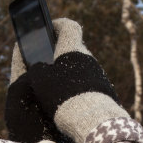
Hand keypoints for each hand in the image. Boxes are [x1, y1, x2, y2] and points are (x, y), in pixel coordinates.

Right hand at [26, 19, 128, 142]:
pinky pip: (88, 83)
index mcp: (72, 49)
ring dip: (70, 72)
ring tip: (55, 86)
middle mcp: (88, 58)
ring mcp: (98, 74)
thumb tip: (40, 67)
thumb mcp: (41, 80)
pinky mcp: (104, 90)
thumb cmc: (62, 95)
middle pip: (74, 48)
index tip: (50, 27)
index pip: (69, 26)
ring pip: (81, 67)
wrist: (92, 118)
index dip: (58, 25)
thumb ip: (38, 69)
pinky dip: (78, 86)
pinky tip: (69, 101)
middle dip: (61, 53)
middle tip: (47, 62)